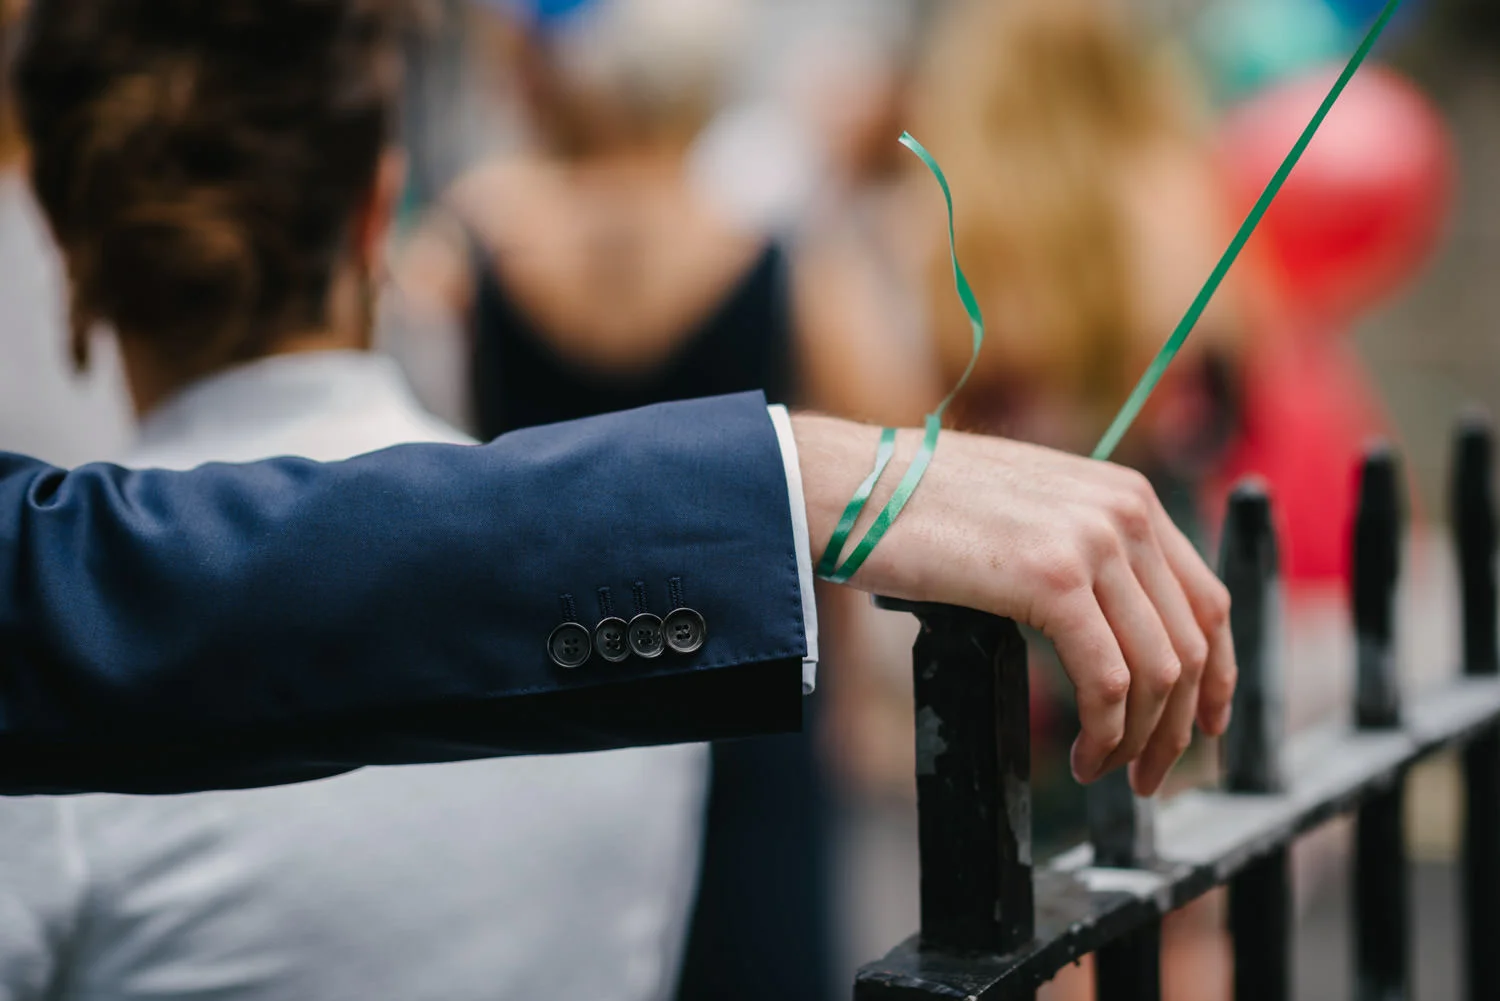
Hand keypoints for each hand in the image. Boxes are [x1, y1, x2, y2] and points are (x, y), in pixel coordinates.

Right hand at [793, 414, 1235, 796]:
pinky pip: (1107, 680)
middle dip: (1180, 724)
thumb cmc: (915, 506)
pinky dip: (1106, 732)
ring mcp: (1093, 540)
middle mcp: (1125, 511)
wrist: (851, 485)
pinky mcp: (1052, 578)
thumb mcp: (1026, 513)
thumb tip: (1104, 626)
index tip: (1201, 725)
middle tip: (1150, 775)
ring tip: (1105, 771)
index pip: (1206, 598)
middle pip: (1193, 642)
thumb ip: (1078, 550)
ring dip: (1142, 739)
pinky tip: (1082, 755)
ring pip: (1159, 670)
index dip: (1216, 674)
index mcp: (1126, 495)